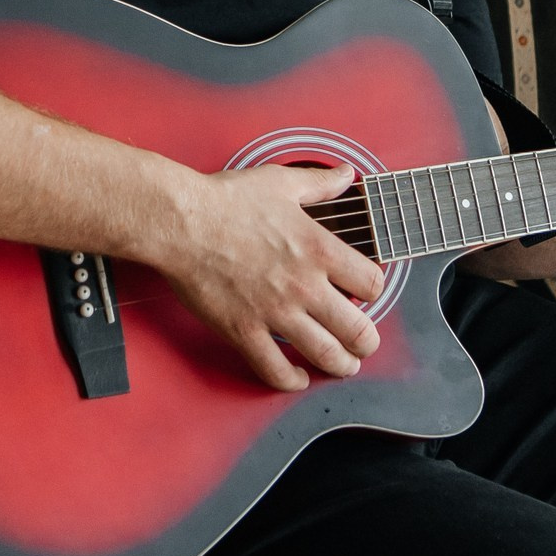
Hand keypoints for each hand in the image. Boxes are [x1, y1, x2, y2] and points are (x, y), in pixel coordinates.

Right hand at [148, 162, 387, 391]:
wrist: (181, 221)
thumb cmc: (227, 200)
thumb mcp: (282, 183)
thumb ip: (321, 183)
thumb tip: (346, 174)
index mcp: (318, 249)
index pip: (372, 283)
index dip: (375, 290)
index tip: (367, 293)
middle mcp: (304, 285)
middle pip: (358, 329)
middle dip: (367, 341)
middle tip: (365, 343)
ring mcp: (275, 312)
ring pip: (325, 354)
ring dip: (341, 365)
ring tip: (345, 365)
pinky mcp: (244, 330)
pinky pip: (275, 369)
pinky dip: (292, 380)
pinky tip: (298, 378)